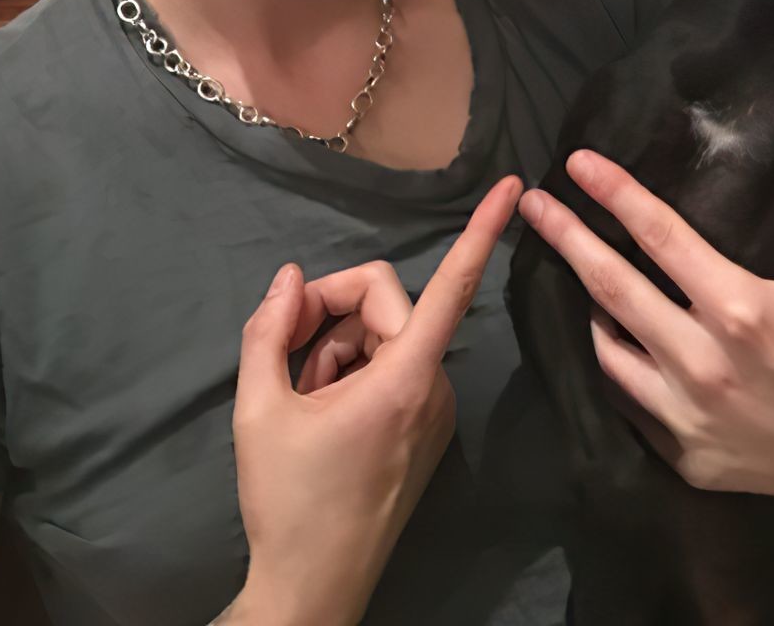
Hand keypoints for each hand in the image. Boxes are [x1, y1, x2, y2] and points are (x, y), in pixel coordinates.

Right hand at [229, 175, 520, 625]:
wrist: (312, 587)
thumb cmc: (287, 501)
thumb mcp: (258, 410)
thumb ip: (269, 331)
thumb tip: (290, 278)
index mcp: (403, 378)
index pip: (452, 287)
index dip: (482, 232)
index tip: (515, 187)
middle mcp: (433, 387)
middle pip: (385, 304)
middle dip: (331, 315)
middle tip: (283, 350)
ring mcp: (434, 410)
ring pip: (384, 336)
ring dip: (337, 350)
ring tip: (300, 397)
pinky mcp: (426, 428)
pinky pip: (392, 367)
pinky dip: (353, 373)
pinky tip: (321, 410)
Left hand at [518, 138, 773, 525]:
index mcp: (738, 307)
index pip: (660, 237)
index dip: (615, 194)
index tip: (577, 163)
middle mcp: (701, 362)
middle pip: (612, 287)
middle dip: (566, 239)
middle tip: (532, 205)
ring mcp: (688, 416)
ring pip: (609, 350)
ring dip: (589, 306)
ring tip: (580, 275)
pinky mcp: (687, 458)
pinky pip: (633, 403)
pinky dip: (620, 365)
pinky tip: (619, 342)